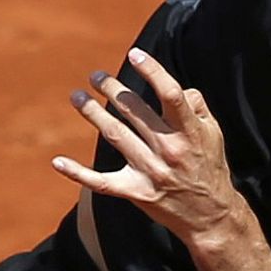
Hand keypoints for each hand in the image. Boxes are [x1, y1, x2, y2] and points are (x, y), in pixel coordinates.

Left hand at [52, 48, 248, 250]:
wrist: (210, 216)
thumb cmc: (209, 166)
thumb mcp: (213, 133)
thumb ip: (196, 106)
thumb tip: (175, 87)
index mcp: (189, 132)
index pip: (169, 94)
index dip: (152, 71)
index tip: (135, 54)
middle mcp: (168, 149)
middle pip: (133, 111)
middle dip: (111, 88)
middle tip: (96, 76)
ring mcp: (150, 172)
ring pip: (114, 135)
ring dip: (92, 113)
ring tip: (77, 96)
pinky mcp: (136, 192)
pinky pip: (101, 182)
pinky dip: (78, 173)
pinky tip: (57, 161)